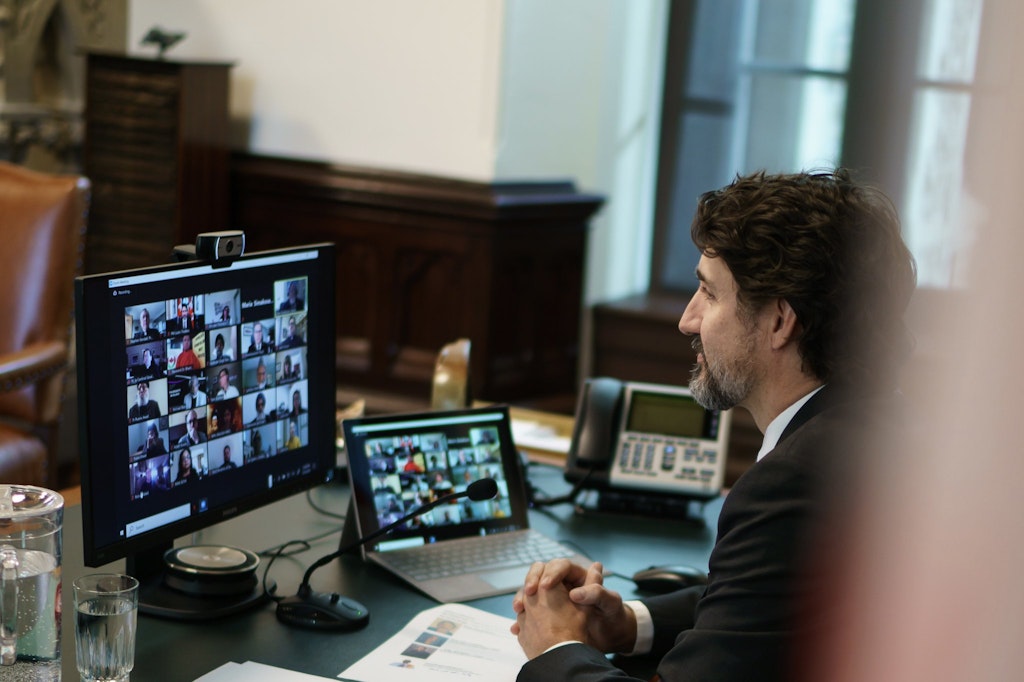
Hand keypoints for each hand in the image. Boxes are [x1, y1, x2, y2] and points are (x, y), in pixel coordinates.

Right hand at [511, 559, 636, 657]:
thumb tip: (575, 593)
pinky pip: (530, 611)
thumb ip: (597, 593)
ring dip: (523, 598)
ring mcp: (553, 598)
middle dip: (532, 580)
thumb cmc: (613, 615)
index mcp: (578, 576)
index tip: (545, 586)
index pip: (560, 565)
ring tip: (519, 609)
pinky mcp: (546, 613)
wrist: (611, 636)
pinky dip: (522, 619)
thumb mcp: (610, 603)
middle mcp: (563, 583)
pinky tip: (518, 627)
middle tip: (529, 592)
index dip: (551, 572)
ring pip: (532, 591)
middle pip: (541, 573)